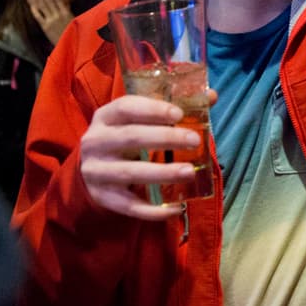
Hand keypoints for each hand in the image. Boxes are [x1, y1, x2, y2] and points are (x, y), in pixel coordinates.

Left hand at [28, 0, 73, 45]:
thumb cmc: (75, 33)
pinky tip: (32, 5)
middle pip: (49, 0)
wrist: (72, 46)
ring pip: (43, 6)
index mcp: (66, 12)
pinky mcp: (46, 27)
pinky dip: (35, 10)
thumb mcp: (75, 20)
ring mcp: (51, 21)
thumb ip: (69, 11)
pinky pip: (39, 17)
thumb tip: (66, 2)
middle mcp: (58, 15)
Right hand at [79, 95, 202, 219]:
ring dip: (162, 173)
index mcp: (105, 117)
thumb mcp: (141, 119)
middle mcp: (95, 142)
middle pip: (131, 138)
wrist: (93, 168)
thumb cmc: (127, 136)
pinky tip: (176, 208)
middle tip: (194, 140)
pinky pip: (129, 205)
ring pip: (130, 172)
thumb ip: (174, 108)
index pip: (126, 107)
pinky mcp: (102, 197)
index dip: (153, 109)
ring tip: (189, 172)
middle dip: (165, 138)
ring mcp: (96, 171)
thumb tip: (212, 96)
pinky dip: (153, 209)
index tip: (179, 114)